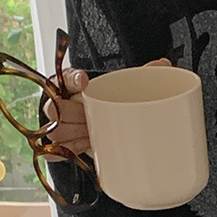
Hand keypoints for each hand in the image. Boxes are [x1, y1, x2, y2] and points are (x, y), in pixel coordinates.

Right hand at [40, 55, 172, 160]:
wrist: (96, 122)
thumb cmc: (105, 100)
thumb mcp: (123, 87)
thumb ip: (141, 74)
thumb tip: (163, 64)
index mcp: (75, 84)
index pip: (67, 77)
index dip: (73, 79)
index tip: (83, 81)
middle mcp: (63, 103)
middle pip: (57, 106)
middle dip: (71, 113)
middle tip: (87, 117)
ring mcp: (58, 124)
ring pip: (54, 129)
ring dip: (70, 133)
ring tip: (87, 135)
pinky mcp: (58, 145)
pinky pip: (53, 151)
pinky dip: (65, 152)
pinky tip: (80, 149)